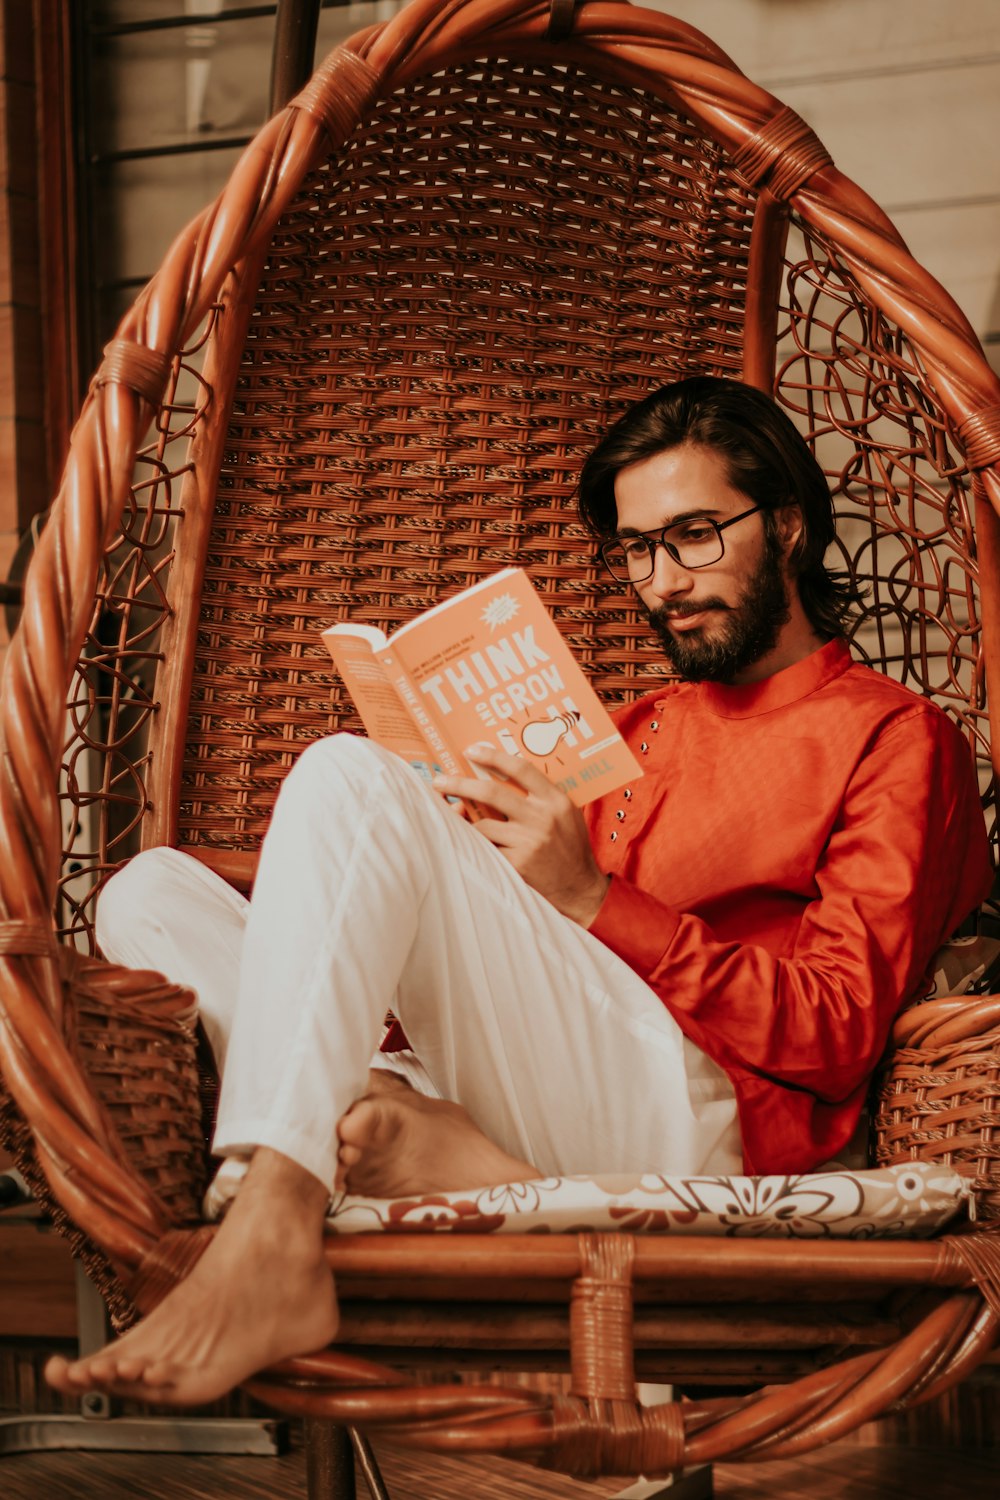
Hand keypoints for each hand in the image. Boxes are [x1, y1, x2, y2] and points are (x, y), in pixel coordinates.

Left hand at [432, 745, 609, 925]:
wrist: (579, 888)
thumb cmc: (569, 847)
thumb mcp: (564, 814)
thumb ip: (538, 797)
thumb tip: (496, 779)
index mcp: (555, 800)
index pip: (520, 768)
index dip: (493, 756)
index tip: (471, 751)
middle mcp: (541, 818)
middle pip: (491, 792)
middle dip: (459, 784)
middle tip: (439, 781)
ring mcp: (528, 842)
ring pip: (481, 825)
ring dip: (464, 822)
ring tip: (457, 820)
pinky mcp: (517, 864)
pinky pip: (485, 849)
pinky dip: (476, 845)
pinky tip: (471, 844)